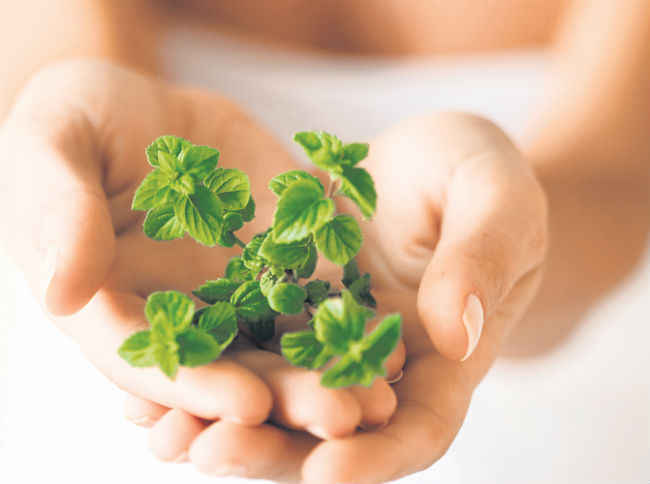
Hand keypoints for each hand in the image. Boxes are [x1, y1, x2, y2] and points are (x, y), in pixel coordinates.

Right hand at [0, 60, 403, 441]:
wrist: (145, 107)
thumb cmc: (79, 121)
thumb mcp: (53, 146)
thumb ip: (58, 212)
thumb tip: (61, 290)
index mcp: (109, 306)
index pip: (146, 360)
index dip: (194, 388)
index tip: (247, 406)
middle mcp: (175, 316)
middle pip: (226, 368)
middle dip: (282, 397)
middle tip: (339, 419)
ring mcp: (232, 293)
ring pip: (279, 344)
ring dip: (328, 376)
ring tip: (382, 400)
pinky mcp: (277, 261)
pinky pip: (315, 294)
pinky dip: (351, 321)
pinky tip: (391, 342)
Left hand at [126, 112, 547, 481]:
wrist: (432, 161)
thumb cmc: (479, 176)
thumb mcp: (493, 199)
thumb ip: (480, 258)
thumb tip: (454, 333)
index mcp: (444, 357)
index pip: (418, 428)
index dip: (377, 458)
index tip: (326, 473)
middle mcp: (382, 364)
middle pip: (332, 431)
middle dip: (275, 450)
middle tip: (210, 452)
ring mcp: (330, 336)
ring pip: (278, 396)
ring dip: (225, 419)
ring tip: (163, 427)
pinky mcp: (289, 302)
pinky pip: (246, 339)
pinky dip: (205, 361)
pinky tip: (152, 369)